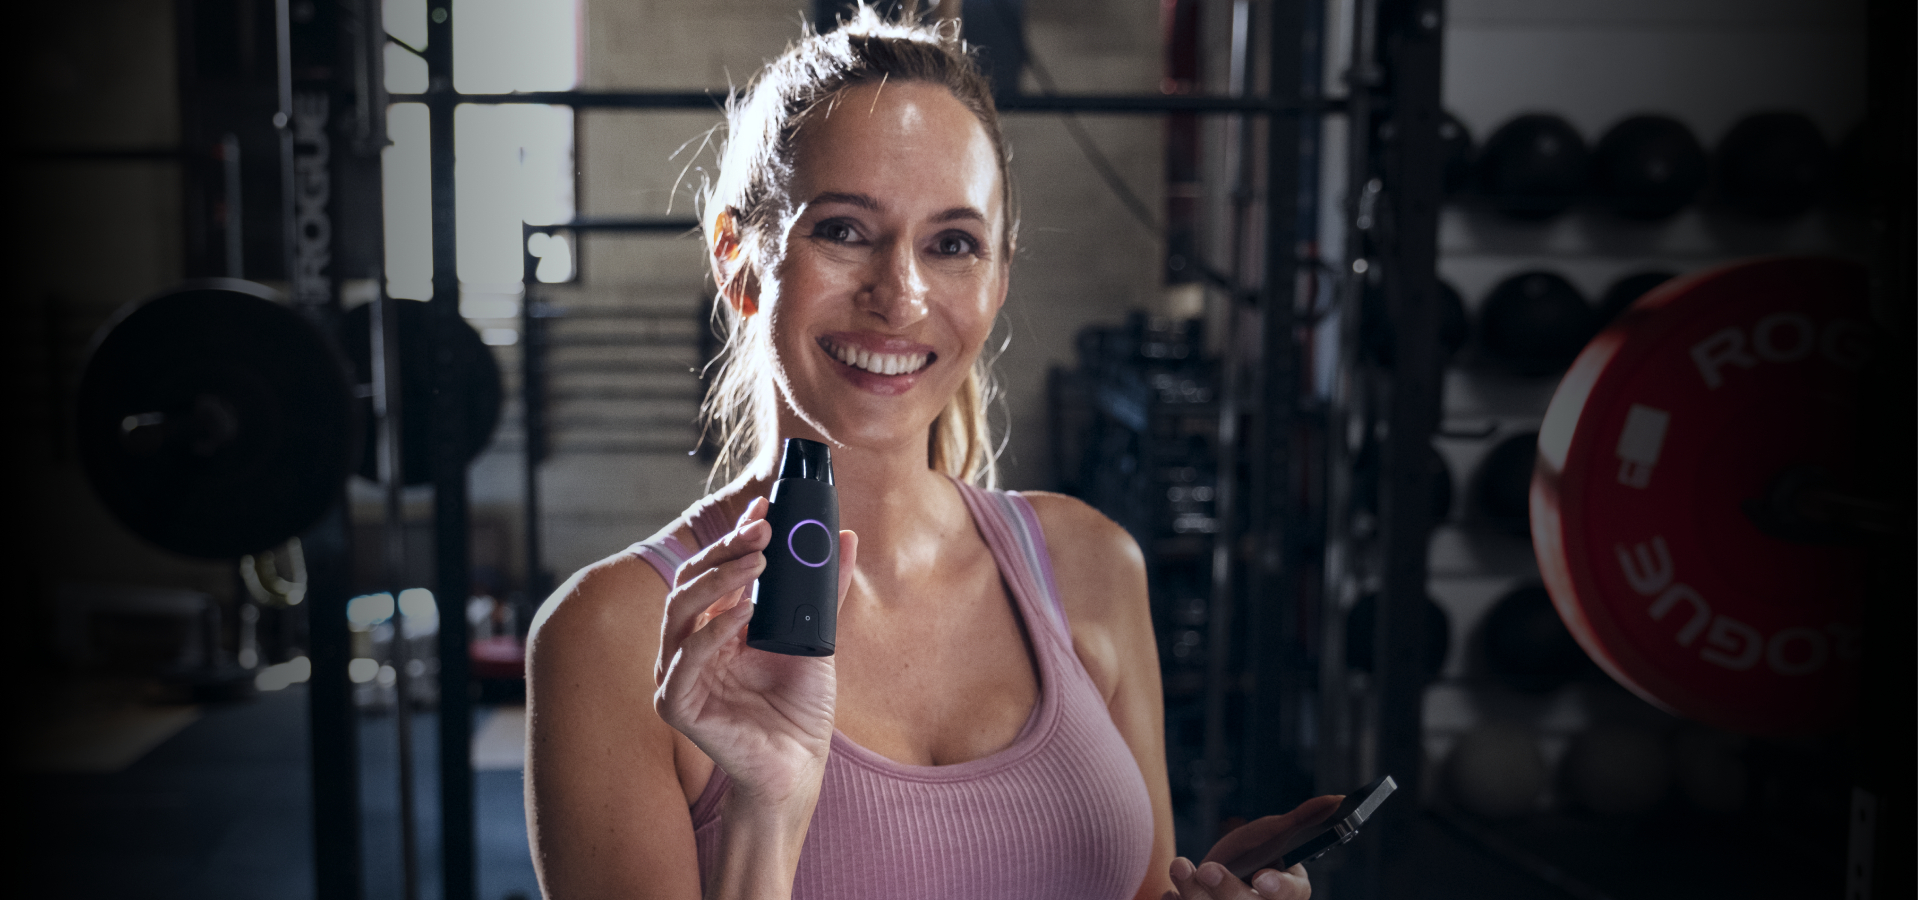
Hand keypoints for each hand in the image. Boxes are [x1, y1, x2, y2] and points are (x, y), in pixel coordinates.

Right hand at [653, 496, 858, 804]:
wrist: (799, 766)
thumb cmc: (799, 709)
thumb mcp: (815, 638)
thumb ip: (823, 592)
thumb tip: (843, 538)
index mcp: (715, 627)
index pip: (715, 570)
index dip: (734, 535)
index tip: (764, 506)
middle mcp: (691, 645)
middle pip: (691, 582)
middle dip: (726, 549)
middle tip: (763, 528)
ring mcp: (679, 673)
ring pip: (680, 610)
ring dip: (719, 579)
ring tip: (757, 560)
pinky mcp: (677, 704)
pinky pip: (685, 659)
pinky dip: (712, 630)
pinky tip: (741, 611)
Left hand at [1164, 795, 1343, 899]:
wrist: (1224, 873)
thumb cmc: (1257, 854)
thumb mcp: (1277, 834)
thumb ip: (1304, 819)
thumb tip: (1340, 800)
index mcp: (1291, 893)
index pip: (1291, 894)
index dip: (1277, 887)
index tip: (1261, 877)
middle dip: (1227, 890)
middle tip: (1208, 869)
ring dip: (1194, 892)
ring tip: (1179, 866)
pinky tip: (1169, 892)